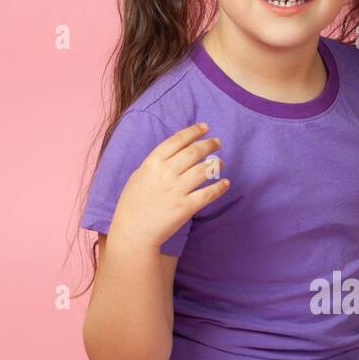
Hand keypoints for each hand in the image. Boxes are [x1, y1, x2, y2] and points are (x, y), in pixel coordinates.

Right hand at [110, 122, 229, 249]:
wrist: (133, 232)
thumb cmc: (132, 205)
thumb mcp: (138, 176)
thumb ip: (154, 164)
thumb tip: (172, 154)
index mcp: (152, 163)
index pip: (177, 140)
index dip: (193, 132)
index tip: (204, 127)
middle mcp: (166, 173)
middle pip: (194, 152)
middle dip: (209, 144)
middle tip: (217, 142)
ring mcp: (176, 190)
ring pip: (203, 170)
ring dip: (216, 164)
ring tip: (221, 162)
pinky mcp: (186, 207)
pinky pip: (208, 194)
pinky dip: (219, 187)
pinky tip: (225, 183)